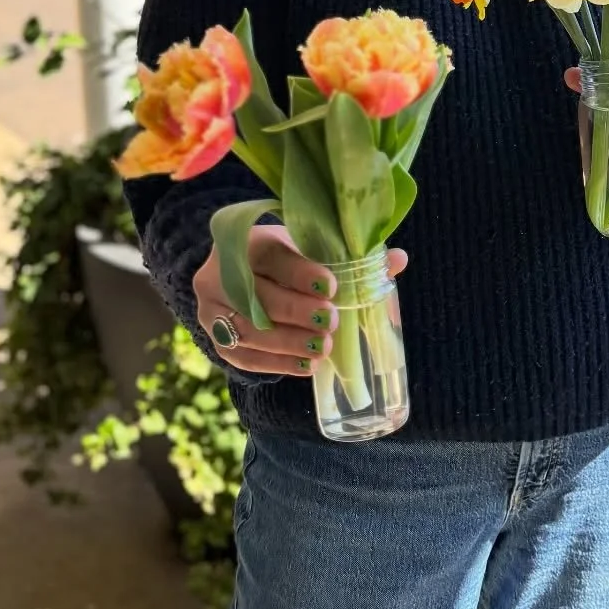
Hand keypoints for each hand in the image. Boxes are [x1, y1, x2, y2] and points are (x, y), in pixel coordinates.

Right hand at [193, 223, 407, 377]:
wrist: (236, 276)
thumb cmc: (284, 260)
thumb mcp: (307, 248)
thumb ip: (348, 255)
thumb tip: (397, 260)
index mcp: (246, 241)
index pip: (270, 256)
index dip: (300, 273)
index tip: (332, 287)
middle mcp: (219, 274)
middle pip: (258, 296)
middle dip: (297, 311)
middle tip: (330, 322)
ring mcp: (211, 310)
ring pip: (249, 331)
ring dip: (288, 343)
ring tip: (322, 349)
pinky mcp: (216, 340)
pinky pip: (244, 356)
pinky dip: (277, 363)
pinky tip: (306, 366)